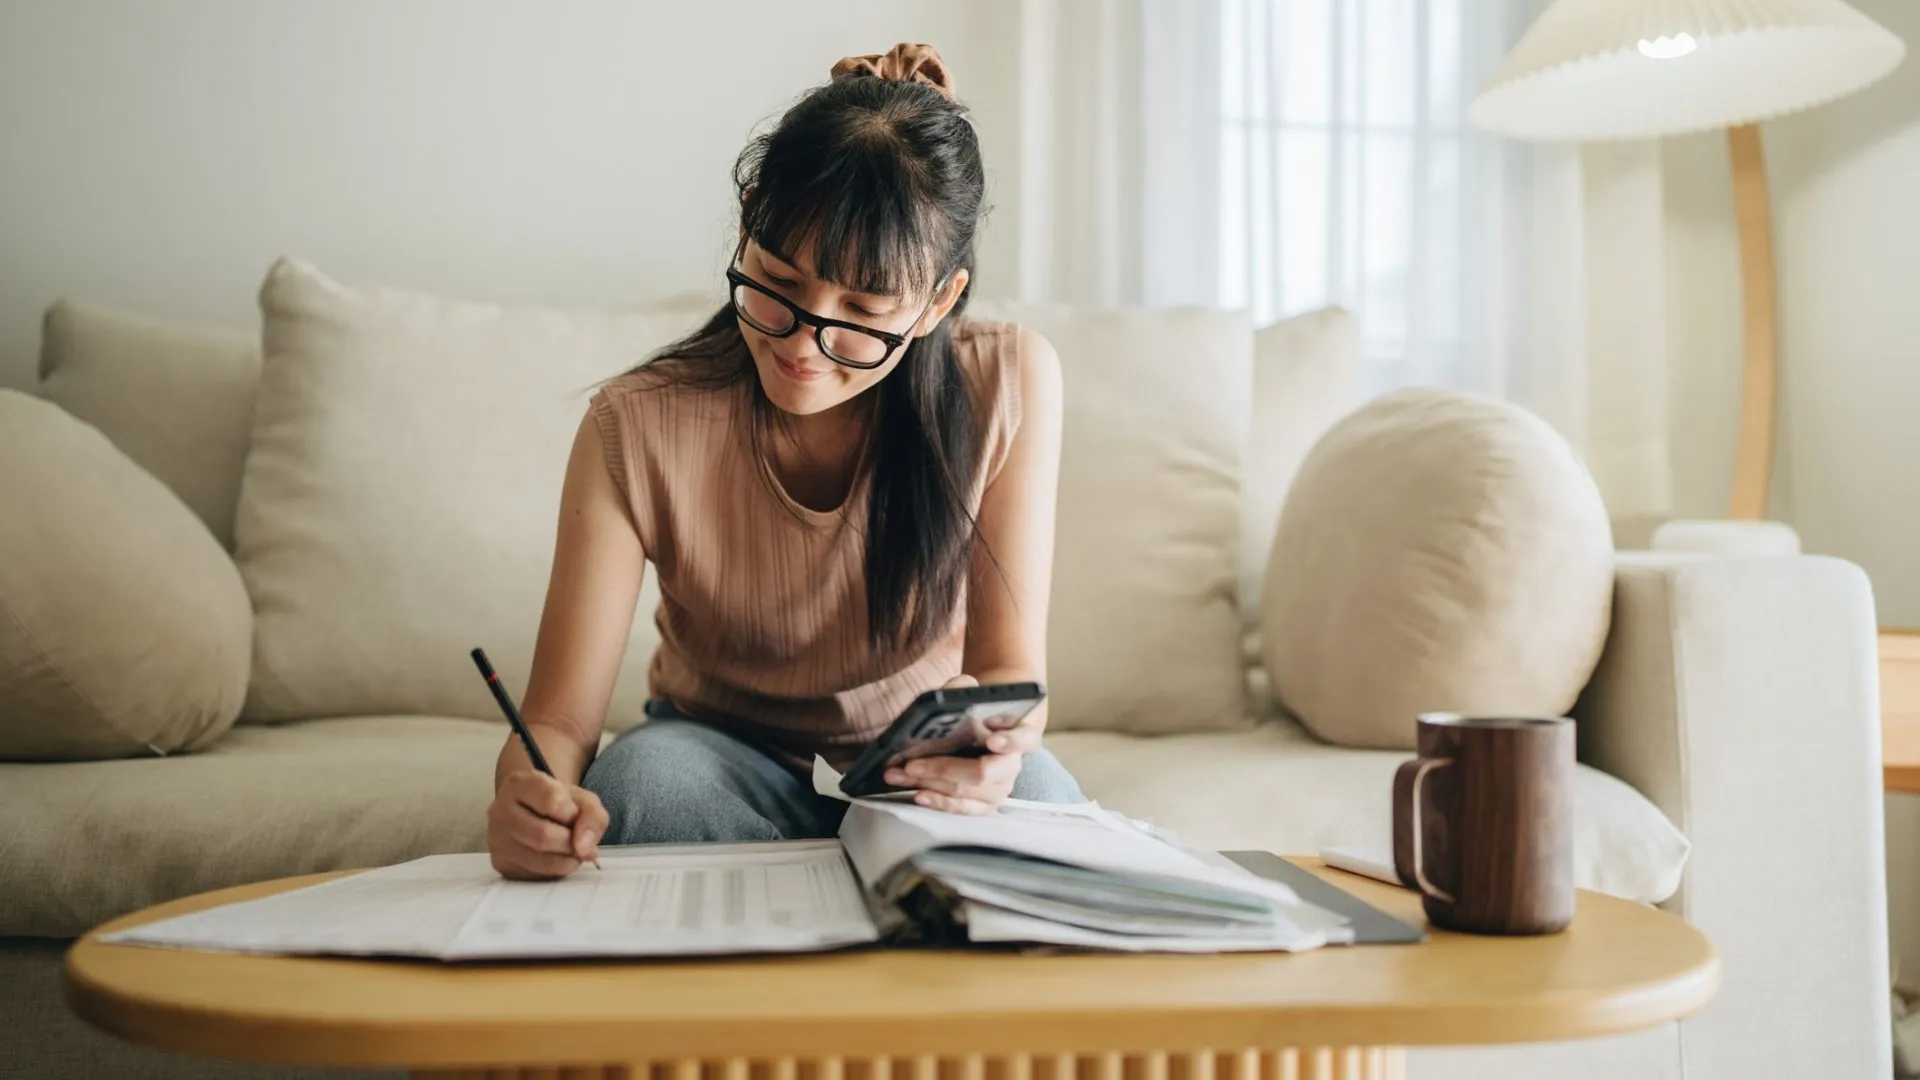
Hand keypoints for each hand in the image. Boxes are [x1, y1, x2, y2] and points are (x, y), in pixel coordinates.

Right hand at [487, 770, 608, 879]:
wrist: (535, 813)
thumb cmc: (559, 804)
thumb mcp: (582, 799)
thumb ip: (592, 816)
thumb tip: (585, 850)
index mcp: (518, 784)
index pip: (551, 801)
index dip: (572, 813)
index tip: (573, 815)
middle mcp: (499, 811)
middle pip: (543, 835)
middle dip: (570, 842)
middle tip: (577, 840)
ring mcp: (496, 839)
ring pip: (539, 860)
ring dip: (566, 860)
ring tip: (570, 850)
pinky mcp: (500, 863)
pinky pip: (534, 875)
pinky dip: (555, 871)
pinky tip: (555, 858)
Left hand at [883, 675, 1044, 814]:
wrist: (982, 732)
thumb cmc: (977, 714)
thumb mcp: (972, 694)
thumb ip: (963, 689)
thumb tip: (948, 693)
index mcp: (1020, 734)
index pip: (1025, 738)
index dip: (1010, 741)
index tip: (992, 739)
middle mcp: (1012, 765)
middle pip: (982, 772)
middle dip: (943, 768)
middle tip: (912, 763)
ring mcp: (999, 788)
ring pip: (964, 791)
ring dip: (928, 783)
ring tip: (900, 774)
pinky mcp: (984, 805)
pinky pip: (962, 808)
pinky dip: (938, 802)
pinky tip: (918, 793)